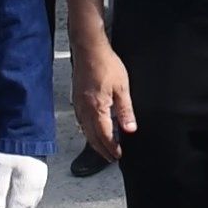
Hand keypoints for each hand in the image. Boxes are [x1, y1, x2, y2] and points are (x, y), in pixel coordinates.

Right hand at [71, 44, 134, 162]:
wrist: (89, 49)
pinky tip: (92, 129)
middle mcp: (84, 109)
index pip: (104, 135)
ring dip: (94, 141)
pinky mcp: (76, 98)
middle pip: (92, 136)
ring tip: (103, 147)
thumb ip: (126, 110)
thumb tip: (130, 129)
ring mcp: (78, 104)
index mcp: (97, 108)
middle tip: (110, 157)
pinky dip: (87, 130)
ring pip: (85, 130)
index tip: (117, 155)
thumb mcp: (122, 88)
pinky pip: (81, 121)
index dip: (111, 148)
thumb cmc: (105, 64)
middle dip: (102, 149)